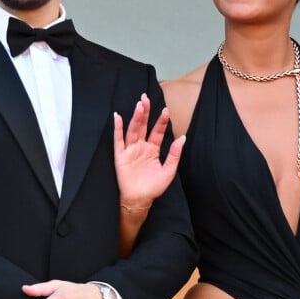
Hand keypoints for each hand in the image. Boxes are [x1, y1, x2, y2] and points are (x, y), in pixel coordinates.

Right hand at [114, 94, 184, 209]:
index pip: (156, 131)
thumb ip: (174, 154)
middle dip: (145, 112)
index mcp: (152, 149)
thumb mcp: (169, 171)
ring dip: (135, 118)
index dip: (161, 121)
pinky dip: (118, 129)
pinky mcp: (121, 156)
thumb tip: (182, 138)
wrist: (140, 200)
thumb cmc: (153, 187)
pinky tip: (118, 117)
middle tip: (146, 98)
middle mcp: (141, 147)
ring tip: (139, 105)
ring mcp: (130, 150)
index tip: (165, 110)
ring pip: (133, 130)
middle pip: (143, 126)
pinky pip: (118, 140)